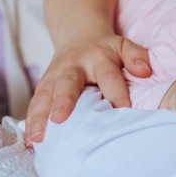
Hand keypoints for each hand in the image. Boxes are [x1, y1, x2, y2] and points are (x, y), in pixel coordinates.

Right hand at [24, 35, 150, 145]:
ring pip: (45, 95)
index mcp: (98, 58)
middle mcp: (73, 66)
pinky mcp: (43, 86)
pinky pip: (34, 104)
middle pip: (67, 83)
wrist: (78, 34)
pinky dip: (30, 122)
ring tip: (38, 139)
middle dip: (63, 101)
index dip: (116, 93)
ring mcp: (54, 76)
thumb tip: (145, 71)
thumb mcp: (124, 45)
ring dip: (40, 116)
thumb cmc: (107, 49)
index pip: (108, 76)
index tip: (121, 112)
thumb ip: (136, 56)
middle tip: (60, 119)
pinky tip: (30, 142)